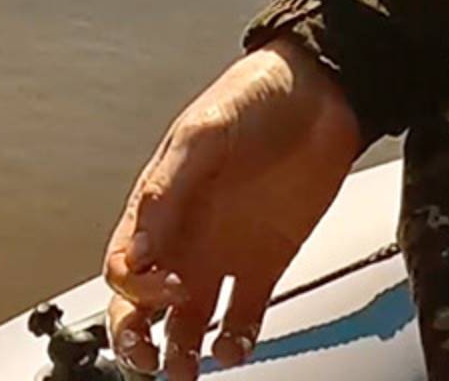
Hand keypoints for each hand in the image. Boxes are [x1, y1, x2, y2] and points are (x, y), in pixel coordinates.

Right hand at [103, 43, 366, 378]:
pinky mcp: (265, 266)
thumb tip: (140, 246)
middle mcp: (185, 237)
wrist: (322, 95)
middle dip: (137, 340)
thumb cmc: (255, 98)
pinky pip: (243, 318)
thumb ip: (167, 189)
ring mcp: (223, 255)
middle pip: (143, 306)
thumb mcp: (203, 134)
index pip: (126, 268)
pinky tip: (237, 345)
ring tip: (190, 369)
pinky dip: (236, 341)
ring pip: (188, 322)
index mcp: (159, 207)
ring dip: (182, 352)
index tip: (170, 285)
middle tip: (150, 359)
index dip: (137, 290)